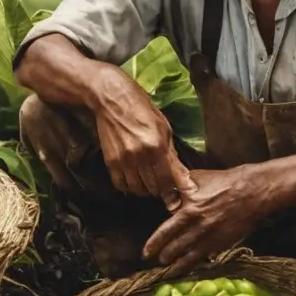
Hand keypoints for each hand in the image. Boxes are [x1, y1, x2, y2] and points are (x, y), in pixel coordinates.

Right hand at [93, 67, 194, 209]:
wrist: (111, 98)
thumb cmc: (141, 108)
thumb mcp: (164, 128)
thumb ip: (173, 156)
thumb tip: (184, 178)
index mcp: (157, 146)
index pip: (167, 180)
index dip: (173, 192)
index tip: (176, 196)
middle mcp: (140, 156)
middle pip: (152, 187)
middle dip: (160, 191)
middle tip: (163, 188)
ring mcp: (123, 160)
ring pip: (137, 189)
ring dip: (145, 190)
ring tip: (150, 184)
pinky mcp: (110, 161)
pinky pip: (120, 184)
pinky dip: (129, 187)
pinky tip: (134, 181)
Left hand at [142, 168, 262, 275]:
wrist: (252, 191)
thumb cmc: (225, 181)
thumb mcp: (198, 177)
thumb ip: (181, 186)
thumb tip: (168, 188)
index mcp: (189, 209)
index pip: (166, 231)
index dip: (154, 243)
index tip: (146, 252)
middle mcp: (197, 226)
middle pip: (175, 247)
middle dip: (163, 257)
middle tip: (156, 262)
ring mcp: (210, 236)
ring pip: (188, 257)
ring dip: (176, 265)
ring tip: (168, 272)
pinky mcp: (222, 243)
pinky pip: (205, 258)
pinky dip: (195, 265)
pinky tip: (190, 269)